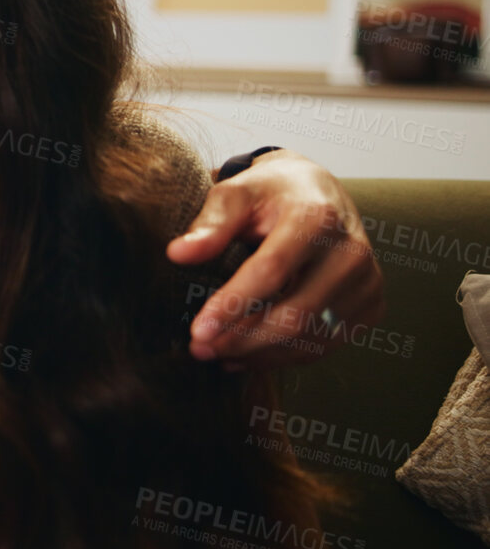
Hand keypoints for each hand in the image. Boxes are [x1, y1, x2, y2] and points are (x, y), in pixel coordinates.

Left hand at [165, 149, 385, 368]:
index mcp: (317, 218)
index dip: (233, 304)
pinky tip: (246, 354)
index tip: (198, 330)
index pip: (272, 271)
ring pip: (311, 337)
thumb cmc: (269, 193)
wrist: (318, 192)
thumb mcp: (235, 194)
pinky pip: (324, 343)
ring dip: (259, 353)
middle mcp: (351, 253)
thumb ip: (210, 224)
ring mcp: (366, 282)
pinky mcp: (370, 305)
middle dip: (243, 338)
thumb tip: (177, 254)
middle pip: (296, 313)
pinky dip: (283, 355)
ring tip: (217, 353)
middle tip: (201, 349)